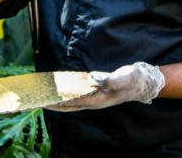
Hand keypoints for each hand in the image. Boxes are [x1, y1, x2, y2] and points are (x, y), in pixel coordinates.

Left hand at [46, 62, 164, 111]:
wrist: (145, 81)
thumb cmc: (133, 80)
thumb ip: (107, 79)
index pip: (71, 103)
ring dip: (58, 99)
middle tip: (36, 100)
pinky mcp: (98, 91)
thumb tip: (92, 78)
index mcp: (97, 100)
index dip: (55, 102)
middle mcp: (94, 101)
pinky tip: (62, 90)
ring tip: (45, 96)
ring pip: (72, 101)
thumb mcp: (121, 78)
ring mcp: (96, 97)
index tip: (41, 100)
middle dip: (52, 103)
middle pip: (68, 105)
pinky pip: (78, 94)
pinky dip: (68, 93)